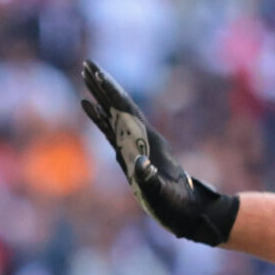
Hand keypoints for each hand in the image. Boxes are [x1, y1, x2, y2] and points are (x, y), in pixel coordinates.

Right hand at [79, 60, 239, 245]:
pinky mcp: (131, 152)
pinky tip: (90, 107)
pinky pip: (112, 128)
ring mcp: (136, 143)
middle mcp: (141, 137)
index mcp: (149, 141)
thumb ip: (150, 180)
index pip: (127, 111)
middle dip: (103, 85)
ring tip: (86, 76)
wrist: (189, 210)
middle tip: (87, 64)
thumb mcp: (163, 195)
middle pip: (119, 105)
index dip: (111, 93)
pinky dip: (100, 116)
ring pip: (114, 113)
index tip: (98, 75)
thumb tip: (139, 163)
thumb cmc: (177, 205)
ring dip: (100, 95)